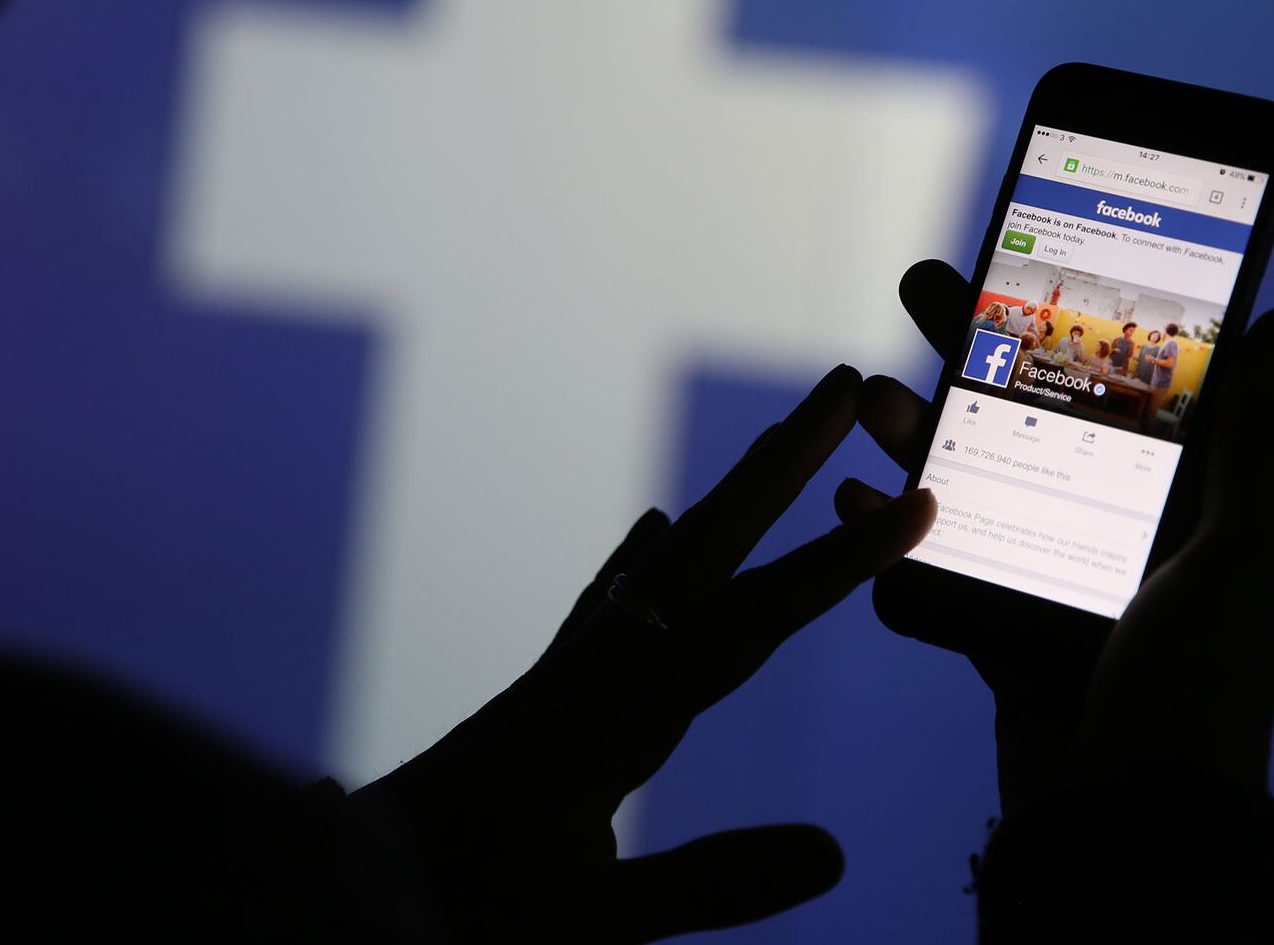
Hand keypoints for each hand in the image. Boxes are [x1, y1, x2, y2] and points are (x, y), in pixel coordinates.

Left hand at [354, 365, 935, 942]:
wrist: (360, 881)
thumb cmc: (471, 906)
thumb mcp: (594, 919)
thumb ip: (711, 884)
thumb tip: (834, 855)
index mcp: (619, 715)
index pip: (749, 624)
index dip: (836, 569)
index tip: (913, 511)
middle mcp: (599, 666)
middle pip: (706, 546)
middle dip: (780, 465)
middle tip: (838, 383)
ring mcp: (571, 668)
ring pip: (666, 558)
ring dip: (730, 495)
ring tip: (781, 438)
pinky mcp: (548, 685)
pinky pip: (612, 594)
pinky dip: (647, 552)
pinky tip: (656, 528)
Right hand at [849, 260, 1273, 807]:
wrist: (1126, 825)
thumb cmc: (1198, 689)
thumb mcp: (1242, 556)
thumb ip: (1256, 442)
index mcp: (1184, 506)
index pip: (1125, 385)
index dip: (1073, 317)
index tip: (1024, 256)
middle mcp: (1115, 530)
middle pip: (1034, 414)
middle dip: (971, 350)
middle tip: (920, 283)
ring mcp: (1050, 577)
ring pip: (971, 478)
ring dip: (916, 432)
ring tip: (863, 394)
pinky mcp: (996, 626)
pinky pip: (931, 560)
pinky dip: (885, 528)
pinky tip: (845, 494)